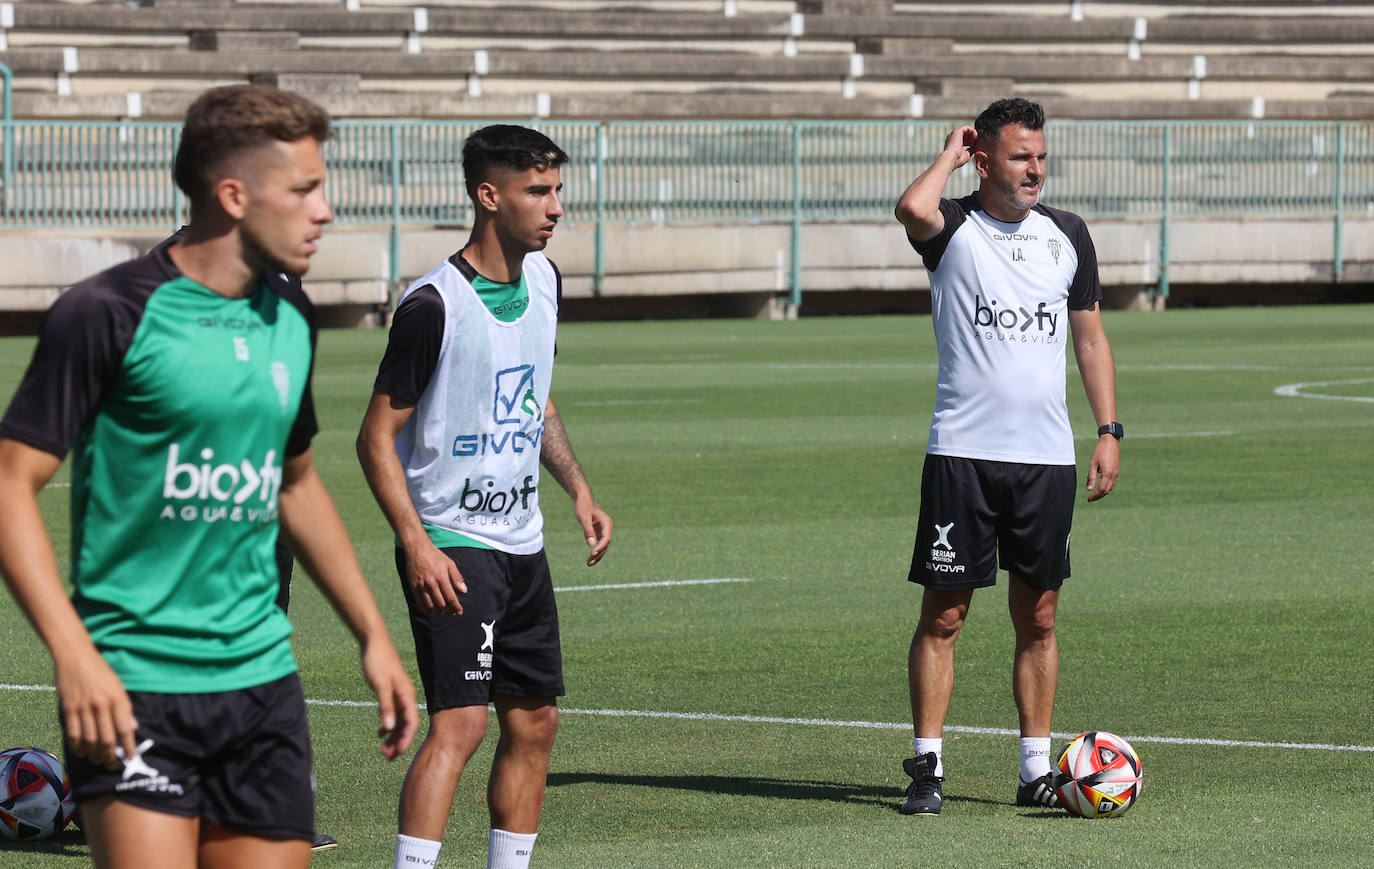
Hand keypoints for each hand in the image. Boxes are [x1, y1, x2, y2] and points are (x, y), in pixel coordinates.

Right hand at [55, 649, 137, 770]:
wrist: (76, 657)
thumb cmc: (101, 672)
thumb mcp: (119, 687)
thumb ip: (125, 708)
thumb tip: (133, 728)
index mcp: (117, 699)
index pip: (125, 728)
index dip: (129, 746)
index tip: (131, 757)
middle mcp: (101, 705)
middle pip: (106, 738)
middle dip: (110, 755)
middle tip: (112, 765)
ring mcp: (83, 708)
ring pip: (89, 739)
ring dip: (94, 754)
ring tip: (98, 761)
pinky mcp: (69, 709)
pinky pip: (73, 733)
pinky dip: (77, 746)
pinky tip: (82, 753)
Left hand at [360, 639, 417, 759]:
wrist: (373, 643)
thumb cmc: (378, 662)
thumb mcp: (380, 686)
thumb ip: (385, 707)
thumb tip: (389, 728)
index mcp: (407, 696)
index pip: (411, 723)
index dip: (405, 740)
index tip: (397, 754)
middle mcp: (406, 697)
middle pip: (406, 725)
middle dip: (398, 742)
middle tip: (387, 757)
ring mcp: (399, 696)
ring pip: (399, 722)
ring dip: (392, 736)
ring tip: (383, 751)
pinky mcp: (391, 693)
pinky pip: (393, 714)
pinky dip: (387, 726)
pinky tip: (380, 734)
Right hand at [404, 539, 466, 614]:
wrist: (418, 549)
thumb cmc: (435, 556)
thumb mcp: (450, 564)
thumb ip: (457, 578)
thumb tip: (464, 591)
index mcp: (442, 578)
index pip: (451, 598)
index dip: (456, 607)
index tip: (459, 611)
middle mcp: (431, 583)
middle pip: (441, 605)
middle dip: (448, 611)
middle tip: (452, 612)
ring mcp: (421, 586)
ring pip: (430, 606)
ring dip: (438, 612)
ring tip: (443, 611)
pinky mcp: (413, 587)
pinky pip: (420, 603)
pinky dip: (426, 609)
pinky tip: (432, 609)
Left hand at [574, 498, 612, 565]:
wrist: (583, 499)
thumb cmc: (583, 506)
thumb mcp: (584, 518)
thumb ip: (588, 531)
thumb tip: (591, 544)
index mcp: (607, 523)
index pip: (606, 538)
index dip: (600, 547)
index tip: (592, 553)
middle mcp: (607, 528)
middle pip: (606, 545)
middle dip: (598, 554)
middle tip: (589, 562)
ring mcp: (603, 531)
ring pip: (603, 546)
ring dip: (597, 555)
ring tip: (588, 563)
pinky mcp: (598, 532)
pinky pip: (599, 544)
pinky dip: (595, 551)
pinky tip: (590, 559)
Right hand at [944, 125, 976, 168]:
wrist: (951, 159)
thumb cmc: (956, 160)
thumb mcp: (966, 155)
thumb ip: (970, 150)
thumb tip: (973, 148)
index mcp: (953, 144)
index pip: (962, 139)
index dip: (970, 141)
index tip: (974, 146)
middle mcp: (952, 138)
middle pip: (964, 134)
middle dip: (971, 137)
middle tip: (976, 142)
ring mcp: (954, 134)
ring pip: (965, 130)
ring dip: (972, 133)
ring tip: (976, 139)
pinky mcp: (957, 131)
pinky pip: (966, 127)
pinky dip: (972, 130)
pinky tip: (975, 136)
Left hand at [1086, 436, 1119, 501]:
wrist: (1110, 441)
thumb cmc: (1100, 451)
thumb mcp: (1093, 464)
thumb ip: (1091, 477)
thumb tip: (1089, 489)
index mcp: (1107, 473)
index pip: (1101, 489)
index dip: (1095, 496)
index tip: (1089, 499)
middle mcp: (1114, 475)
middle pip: (1107, 490)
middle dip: (1099, 496)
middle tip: (1091, 499)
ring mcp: (1116, 473)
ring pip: (1110, 487)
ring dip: (1103, 492)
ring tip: (1095, 495)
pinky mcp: (1117, 470)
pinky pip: (1112, 482)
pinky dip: (1107, 487)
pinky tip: (1101, 487)